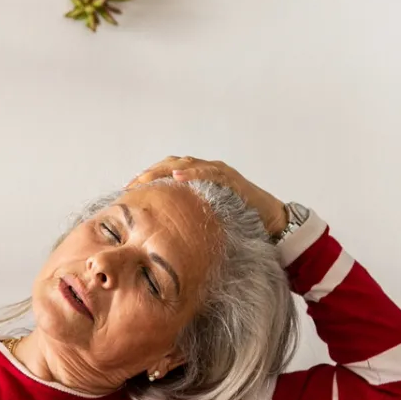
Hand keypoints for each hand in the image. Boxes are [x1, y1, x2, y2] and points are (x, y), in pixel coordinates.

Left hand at [128, 156, 287, 235]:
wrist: (272, 222)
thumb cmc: (239, 222)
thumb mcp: (206, 220)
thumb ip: (189, 220)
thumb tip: (164, 236)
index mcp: (199, 179)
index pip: (168, 172)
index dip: (148, 178)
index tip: (129, 188)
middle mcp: (207, 170)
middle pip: (171, 164)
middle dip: (149, 173)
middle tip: (131, 184)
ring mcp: (219, 172)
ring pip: (186, 163)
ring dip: (163, 170)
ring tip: (145, 179)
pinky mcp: (231, 178)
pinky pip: (209, 172)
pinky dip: (192, 172)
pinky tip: (176, 176)